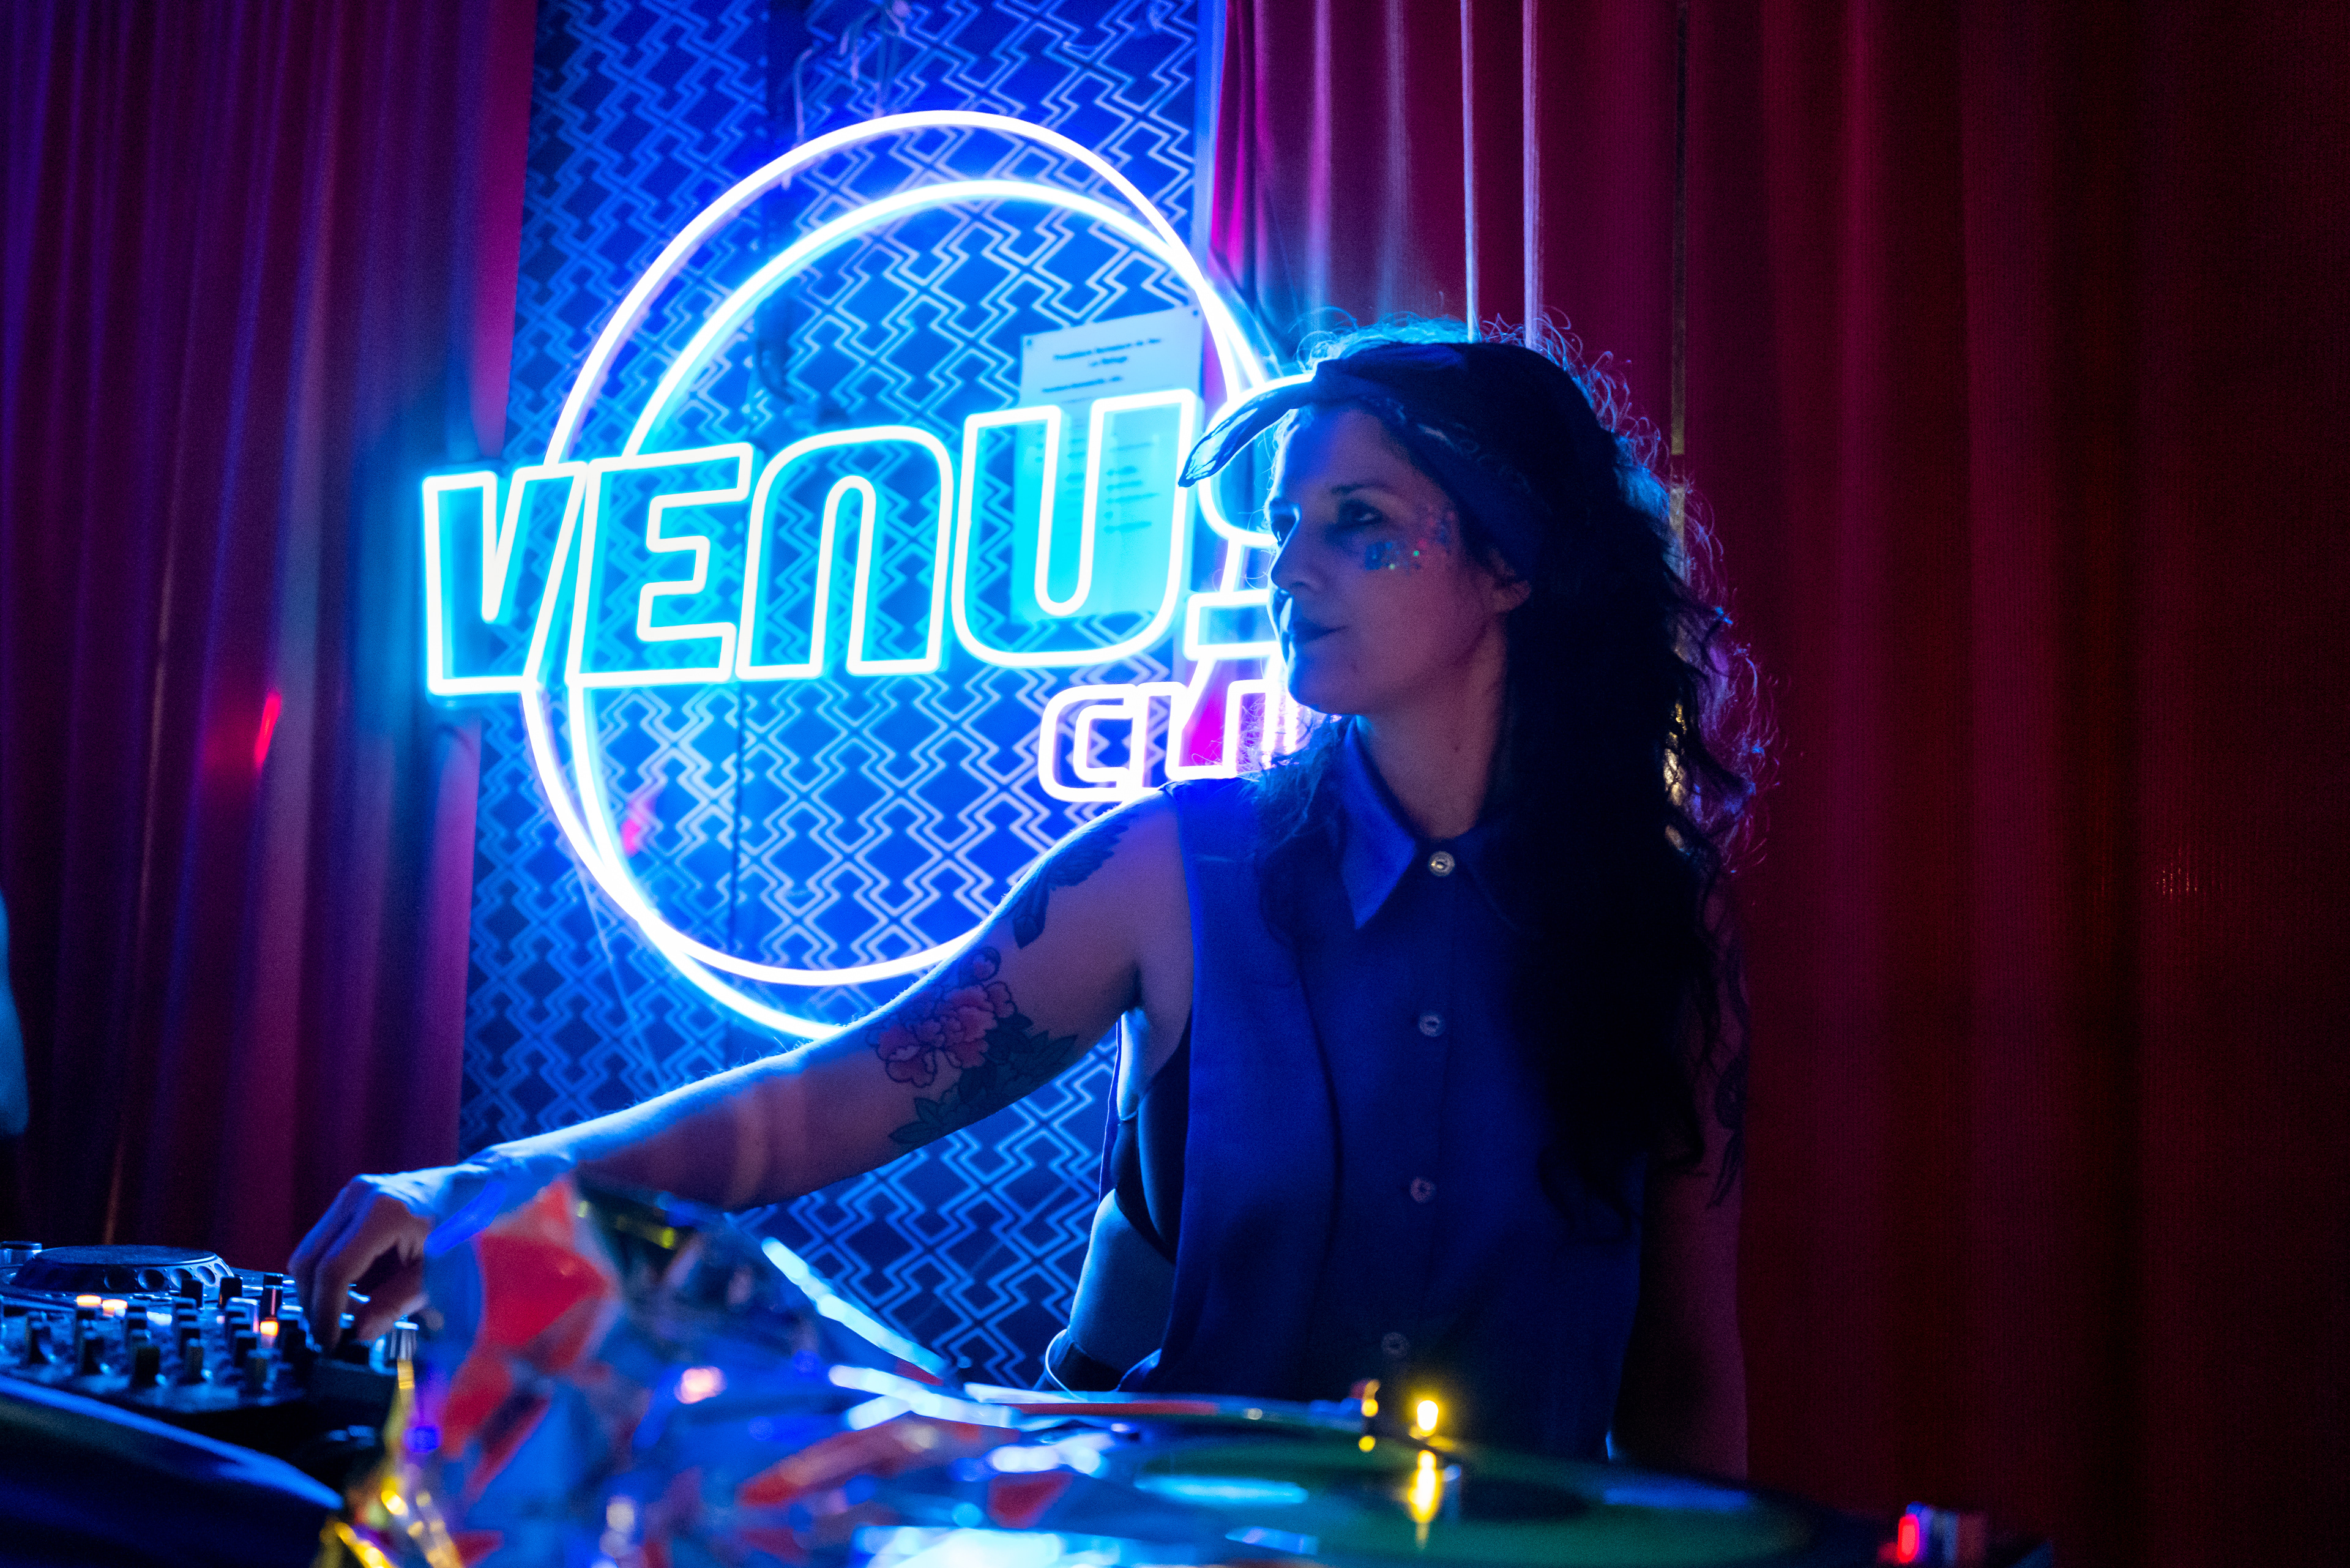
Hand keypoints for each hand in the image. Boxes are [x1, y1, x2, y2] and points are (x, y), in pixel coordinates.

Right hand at [288, 1167, 454, 1350]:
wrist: (473, 1191)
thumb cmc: (462, 1233)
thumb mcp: (436, 1276)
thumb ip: (395, 1304)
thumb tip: (358, 1334)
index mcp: (385, 1213)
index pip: (334, 1269)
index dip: (326, 1311)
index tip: (329, 1342)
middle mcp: (360, 1197)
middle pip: (309, 1260)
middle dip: (314, 1304)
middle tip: (331, 1335)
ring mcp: (351, 1194)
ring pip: (309, 1252)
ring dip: (319, 1290)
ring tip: (350, 1314)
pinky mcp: (349, 1200)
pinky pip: (321, 1243)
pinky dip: (328, 1274)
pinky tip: (354, 1293)